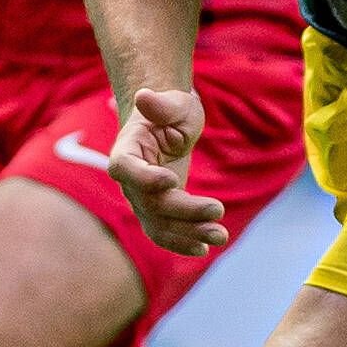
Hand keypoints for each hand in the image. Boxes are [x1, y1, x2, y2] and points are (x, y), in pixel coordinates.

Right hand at [108, 83, 229, 255]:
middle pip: (150, 203)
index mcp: (126, 151)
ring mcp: (141, 199)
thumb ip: (162, 105)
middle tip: (218, 210)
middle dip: (184, 211)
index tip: (171, 180)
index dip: (144, 178)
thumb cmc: (171, 112)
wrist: (169, 126)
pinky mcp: (157, 211)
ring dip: (189, 234)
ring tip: (220, 236)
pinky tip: (205, 249)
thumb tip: (144, 96)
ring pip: (159, 224)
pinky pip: (165, 233)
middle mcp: (129, 181)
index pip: (125, 169)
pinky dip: (183, 243)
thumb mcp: (175, 104)